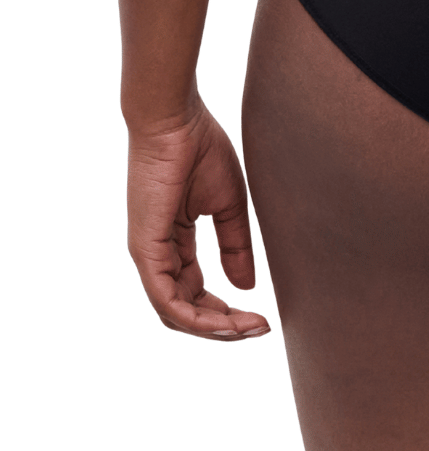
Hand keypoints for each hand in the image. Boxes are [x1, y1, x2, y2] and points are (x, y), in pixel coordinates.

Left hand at [127, 101, 269, 340]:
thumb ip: (235, 247)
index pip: (194, 293)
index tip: (262, 318)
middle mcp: (156, 253)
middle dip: (223, 327)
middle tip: (259, 330)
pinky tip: (226, 321)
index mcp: (174, 242)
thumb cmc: (200, 149)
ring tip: (249, 330)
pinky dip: (196, 317)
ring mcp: (147, 253)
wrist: (176, 120)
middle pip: (184, 310)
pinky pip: (166, 299)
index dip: (226, 311)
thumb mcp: (229, 206)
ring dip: (213, 328)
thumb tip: (245, 285)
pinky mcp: (144, 249)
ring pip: (174, 312)